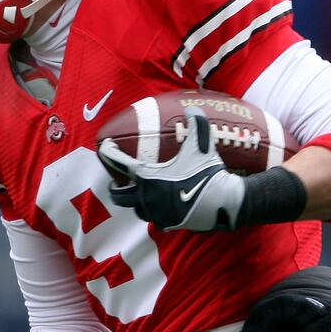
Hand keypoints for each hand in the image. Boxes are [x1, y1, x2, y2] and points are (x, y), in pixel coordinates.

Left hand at [97, 106, 245, 229]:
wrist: (225, 202)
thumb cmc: (208, 173)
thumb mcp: (202, 144)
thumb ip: (196, 123)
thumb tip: (192, 107)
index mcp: (148, 177)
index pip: (119, 164)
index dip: (108, 152)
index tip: (105, 147)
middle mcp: (147, 198)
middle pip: (119, 196)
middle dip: (116, 187)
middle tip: (119, 180)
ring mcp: (157, 214)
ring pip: (138, 209)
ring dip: (137, 201)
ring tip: (142, 192)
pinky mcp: (170, 224)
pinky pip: (156, 219)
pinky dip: (156, 212)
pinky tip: (163, 205)